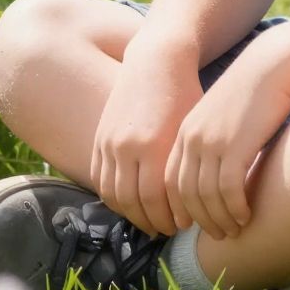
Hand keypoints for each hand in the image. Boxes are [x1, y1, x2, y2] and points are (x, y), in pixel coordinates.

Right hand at [90, 38, 203, 237]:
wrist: (157, 61)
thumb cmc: (185, 95)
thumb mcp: (190, 130)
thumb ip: (184, 169)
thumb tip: (189, 209)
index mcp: (153, 146)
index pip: (155, 200)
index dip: (169, 217)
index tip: (183, 224)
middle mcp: (126, 146)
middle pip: (132, 201)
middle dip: (151, 221)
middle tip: (167, 229)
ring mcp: (109, 142)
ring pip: (113, 194)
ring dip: (130, 214)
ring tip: (149, 220)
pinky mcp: (100, 137)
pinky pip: (100, 178)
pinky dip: (112, 197)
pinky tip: (130, 202)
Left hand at [164, 35, 289, 240]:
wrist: (271, 66)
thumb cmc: (251, 93)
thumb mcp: (221, 118)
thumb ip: (212, 144)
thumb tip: (215, 178)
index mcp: (185, 132)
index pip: (171, 182)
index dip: (180, 208)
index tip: (192, 225)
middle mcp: (192, 139)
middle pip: (186, 194)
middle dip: (200, 220)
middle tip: (217, 235)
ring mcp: (211, 143)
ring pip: (207, 197)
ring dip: (220, 219)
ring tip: (234, 231)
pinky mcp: (234, 146)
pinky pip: (229, 191)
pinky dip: (236, 209)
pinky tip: (246, 216)